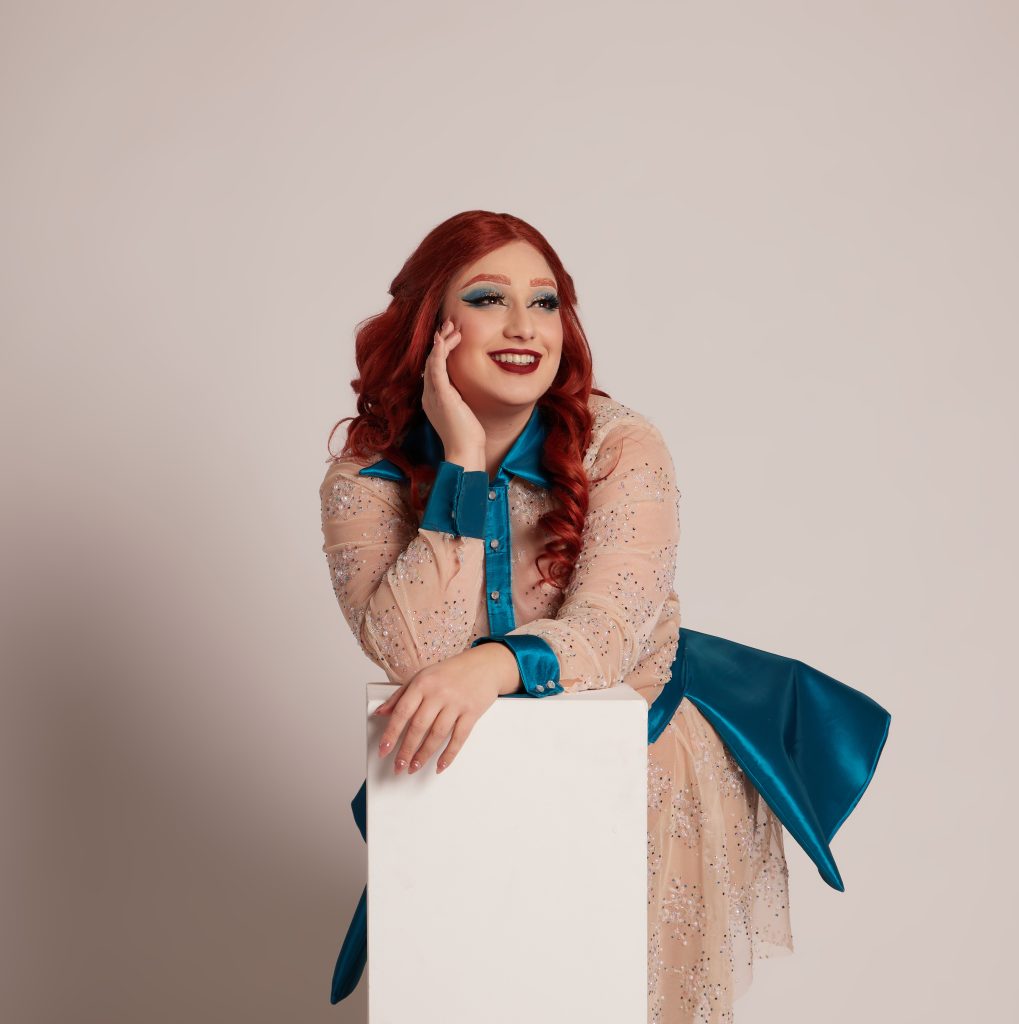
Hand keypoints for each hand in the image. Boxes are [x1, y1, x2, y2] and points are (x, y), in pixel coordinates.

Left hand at [374, 644, 518, 774]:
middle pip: (418, 727)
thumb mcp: (422, 677)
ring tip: (414, 767)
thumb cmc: (451, 672)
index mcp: (422, 683)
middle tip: (398, 766)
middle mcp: (438, 693)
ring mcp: (456, 703)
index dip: (391, 733)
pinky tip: (440, 765)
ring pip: (437, 735)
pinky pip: (459, 738)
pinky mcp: (472, 712)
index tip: (384, 749)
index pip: (402, 712)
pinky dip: (449, 754)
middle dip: (406, 750)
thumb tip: (380, 713)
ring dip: (424, 755)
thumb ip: (400, 695)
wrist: (485, 664)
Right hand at [423, 318, 486, 466]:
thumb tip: (471, 385)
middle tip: (450, 324)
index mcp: (434, 398)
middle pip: (430, 360)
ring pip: (432, 361)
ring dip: (441, 342)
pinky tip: (443, 340)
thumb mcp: (465, 409)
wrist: (465, 450)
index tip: (451, 336)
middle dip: (440, 341)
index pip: (434, 367)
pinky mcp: (440, 396)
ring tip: (452, 328)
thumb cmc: (468, 434)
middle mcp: (429, 394)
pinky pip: (435, 369)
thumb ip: (463, 396)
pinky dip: (438, 353)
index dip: (441, 349)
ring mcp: (433, 395)